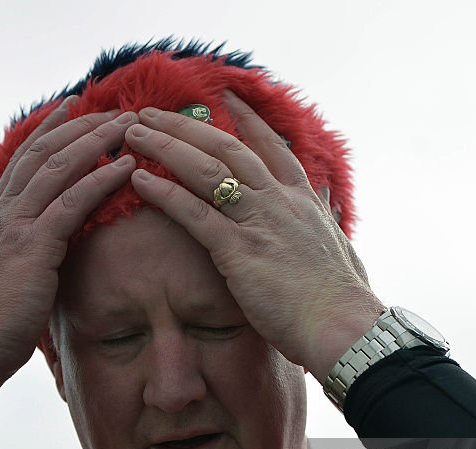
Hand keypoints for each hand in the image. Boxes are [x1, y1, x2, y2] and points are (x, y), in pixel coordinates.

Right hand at [0, 99, 138, 377]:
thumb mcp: (7, 283)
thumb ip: (25, 260)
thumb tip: (45, 260)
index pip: (23, 163)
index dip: (48, 133)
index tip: (70, 110)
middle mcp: (3, 215)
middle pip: (42, 154)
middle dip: (78, 125)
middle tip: (110, 107)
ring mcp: (16, 226)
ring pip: (59, 168)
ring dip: (96, 141)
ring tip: (127, 125)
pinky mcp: (33, 246)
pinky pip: (72, 202)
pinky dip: (101, 179)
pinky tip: (126, 166)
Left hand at [125, 91, 383, 382]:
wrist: (340, 325)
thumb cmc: (341, 297)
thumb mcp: (340, 244)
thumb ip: (325, 216)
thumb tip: (326, 198)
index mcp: (302, 199)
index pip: (270, 146)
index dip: (246, 119)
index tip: (225, 96)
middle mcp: (278, 200)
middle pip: (226, 147)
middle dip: (185, 125)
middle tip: (152, 113)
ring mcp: (258, 221)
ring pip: (205, 170)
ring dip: (165, 147)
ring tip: (134, 134)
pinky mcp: (238, 249)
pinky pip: (193, 212)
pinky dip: (164, 193)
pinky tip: (138, 181)